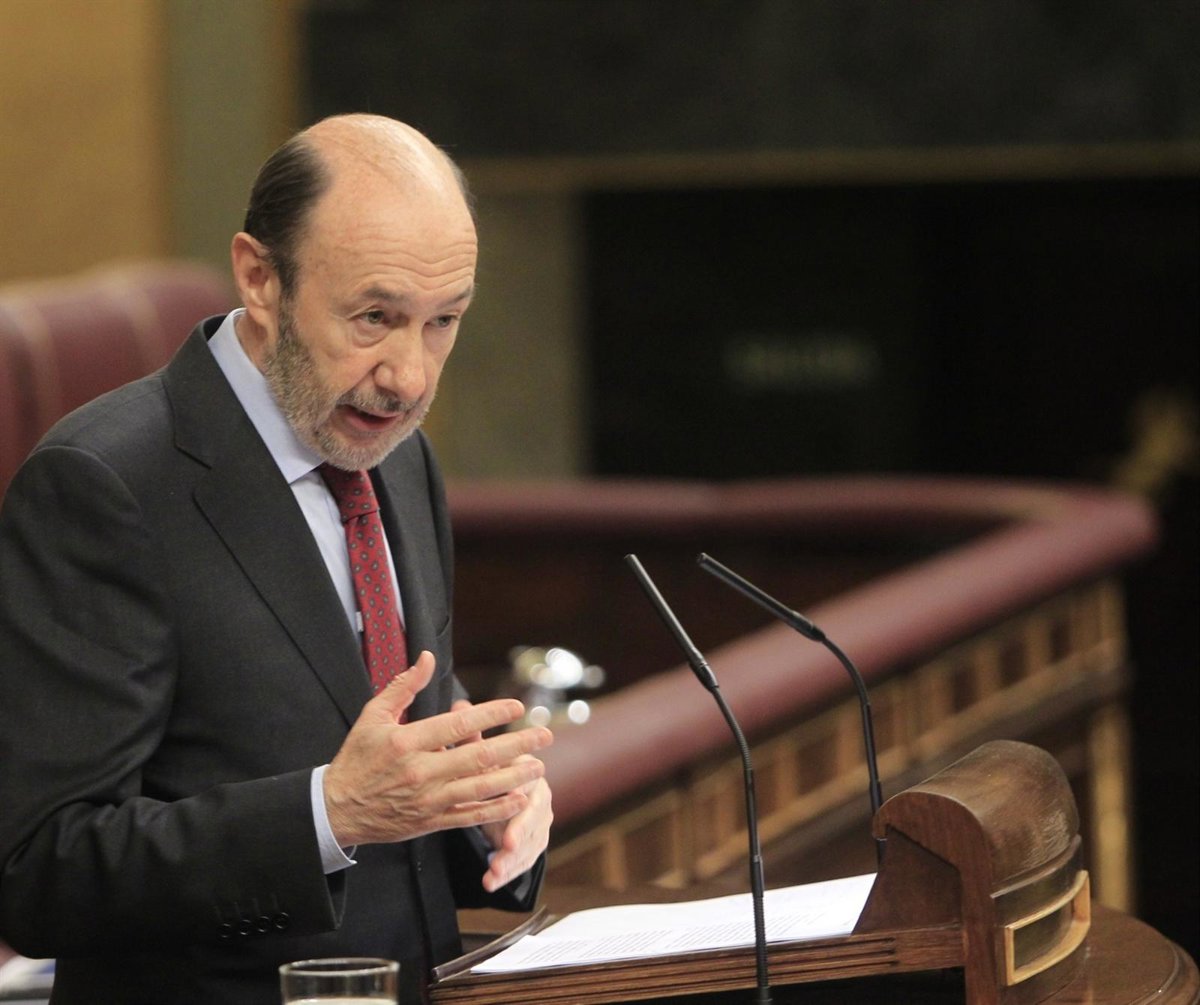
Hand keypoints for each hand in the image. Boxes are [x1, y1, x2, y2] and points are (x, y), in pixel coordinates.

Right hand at [323, 652, 552, 847]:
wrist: (336, 810)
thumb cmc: (356, 758)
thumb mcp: (372, 716)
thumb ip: (402, 686)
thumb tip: (427, 658)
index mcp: (407, 743)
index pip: (457, 725)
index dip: (490, 714)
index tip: (517, 707)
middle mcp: (421, 772)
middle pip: (478, 757)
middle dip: (516, 745)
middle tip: (545, 735)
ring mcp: (428, 800)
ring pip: (480, 789)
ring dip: (514, 778)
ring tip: (539, 766)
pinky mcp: (431, 822)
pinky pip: (470, 817)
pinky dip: (497, 810)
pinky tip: (519, 799)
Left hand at [452, 699, 553, 892]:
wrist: (514, 790)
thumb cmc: (493, 768)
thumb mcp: (482, 753)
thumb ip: (471, 734)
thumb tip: (459, 704)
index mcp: (530, 772)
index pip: (531, 783)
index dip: (521, 795)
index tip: (512, 803)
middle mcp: (540, 798)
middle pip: (536, 817)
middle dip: (521, 832)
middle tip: (506, 844)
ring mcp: (538, 824)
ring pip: (530, 844)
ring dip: (513, 859)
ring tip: (495, 871)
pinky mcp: (531, 845)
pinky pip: (523, 861)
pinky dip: (509, 872)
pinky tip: (491, 882)